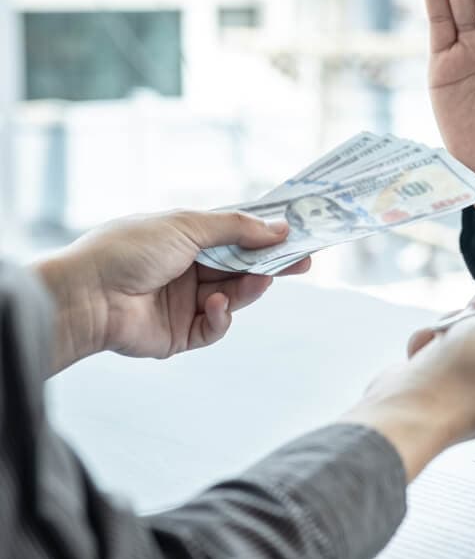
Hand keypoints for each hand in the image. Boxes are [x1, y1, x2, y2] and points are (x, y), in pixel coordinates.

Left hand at [35, 210, 309, 373]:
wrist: (88, 295)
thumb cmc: (129, 250)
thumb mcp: (187, 225)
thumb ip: (236, 227)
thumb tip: (279, 226)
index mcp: (186, 239)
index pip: (236, 236)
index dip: (265, 236)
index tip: (296, 234)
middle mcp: (188, 270)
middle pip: (241, 267)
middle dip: (271, 264)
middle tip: (303, 261)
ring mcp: (186, 302)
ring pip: (234, 296)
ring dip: (249, 287)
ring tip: (261, 279)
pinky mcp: (182, 333)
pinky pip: (216, 326)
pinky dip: (221, 316)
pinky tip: (214, 304)